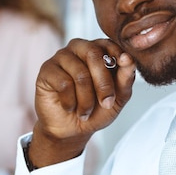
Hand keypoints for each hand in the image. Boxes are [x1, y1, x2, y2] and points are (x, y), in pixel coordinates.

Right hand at [31, 38, 135, 166]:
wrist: (72, 129)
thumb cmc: (95, 110)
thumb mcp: (118, 98)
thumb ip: (126, 78)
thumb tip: (128, 59)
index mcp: (98, 49)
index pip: (109, 44)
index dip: (118, 60)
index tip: (121, 79)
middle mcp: (79, 48)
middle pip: (93, 54)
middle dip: (104, 83)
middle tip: (107, 104)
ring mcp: (61, 57)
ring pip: (79, 73)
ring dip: (86, 99)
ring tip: (85, 112)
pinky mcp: (47, 70)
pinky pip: (63, 83)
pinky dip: (70, 101)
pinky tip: (70, 107)